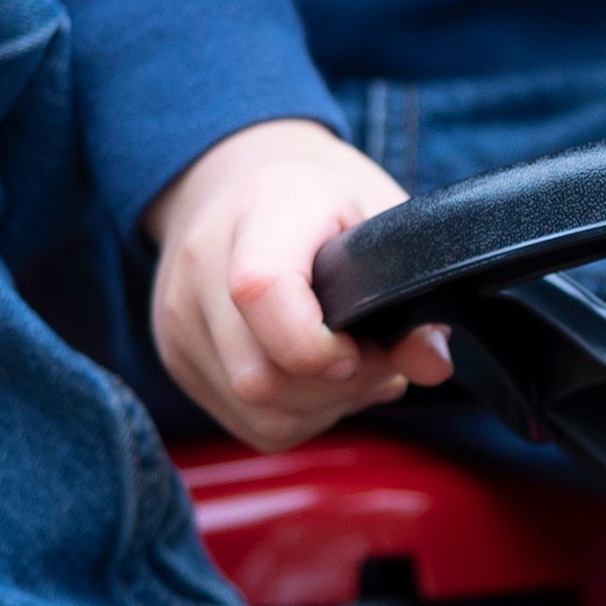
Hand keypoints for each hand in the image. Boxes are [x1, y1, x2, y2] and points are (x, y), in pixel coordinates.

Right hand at [141, 117, 452, 451]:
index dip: (318, 346)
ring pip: (253, 411)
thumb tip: (429, 363)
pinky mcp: (176, 354)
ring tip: (351, 371)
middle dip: (337, 390)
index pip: (261, 291)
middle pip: (259, 377)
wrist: (241, 183)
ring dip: (319, 409)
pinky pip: (242, 421)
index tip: (362, 347)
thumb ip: (414, 290)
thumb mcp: (382, 221)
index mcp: (264, 209)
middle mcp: (202, 261)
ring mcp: (179, 314)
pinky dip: (292, 417)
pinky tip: (317, 382)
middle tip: (377, 363)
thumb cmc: (322, 205)